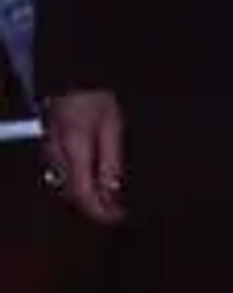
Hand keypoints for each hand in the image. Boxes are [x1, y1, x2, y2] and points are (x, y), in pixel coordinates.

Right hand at [42, 89, 126, 224]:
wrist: (74, 75)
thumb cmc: (96, 97)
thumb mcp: (113, 126)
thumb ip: (111, 162)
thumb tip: (113, 193)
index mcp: (74, 152)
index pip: (83, 196)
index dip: (101, 212)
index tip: (120, 218)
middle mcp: (58, 157)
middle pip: (73, 195)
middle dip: (96, 207)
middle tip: (119, 211)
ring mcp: (51, 152)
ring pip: (67, 186)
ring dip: (88, 196)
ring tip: (113, 198)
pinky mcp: (52, 147)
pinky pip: (64, 174)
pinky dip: (81, 181)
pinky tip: (97, 179)